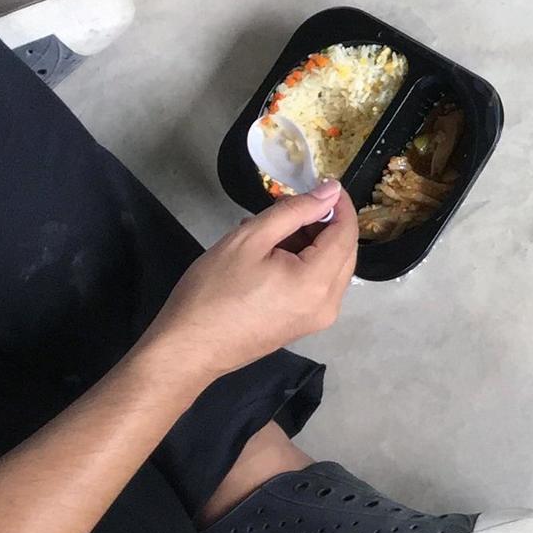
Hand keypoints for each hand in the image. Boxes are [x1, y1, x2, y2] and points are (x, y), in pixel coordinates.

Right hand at [140, 184, 357, 384]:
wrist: (186, 350)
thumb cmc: (212, 292)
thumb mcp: (250, 239)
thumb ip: (295, 211)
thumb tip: (331, 192)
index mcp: (318, 283)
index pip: (346, 232)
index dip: (339, 204)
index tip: (321, 182)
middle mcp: (328, 305)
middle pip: (343, 250)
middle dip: (323, 223)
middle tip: (287, 206)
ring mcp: (317, 319)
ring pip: (330, 267)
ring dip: (310, 242)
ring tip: (269, 229)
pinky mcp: (302, 325)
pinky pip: (316, 285)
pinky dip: (302, 262)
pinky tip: (270, 253)